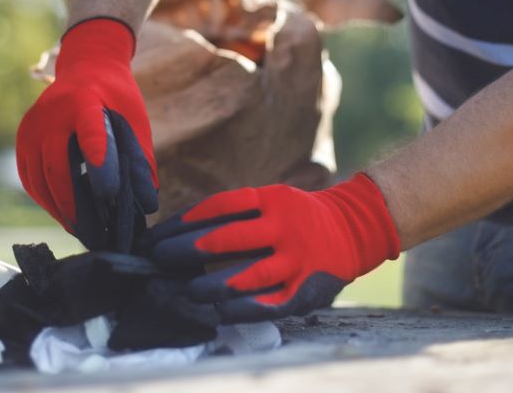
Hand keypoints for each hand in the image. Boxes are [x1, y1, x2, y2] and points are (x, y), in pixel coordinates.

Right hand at [16, 16, 157, 250]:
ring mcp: (32, 125)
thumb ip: (140, 157)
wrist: (86, 64)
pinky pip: (30, 177)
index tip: (110, 195)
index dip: (99, 164)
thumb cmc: (116, 96)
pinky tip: (64, 215)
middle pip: (58, 166)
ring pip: (40, 178)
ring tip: (82, 231)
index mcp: (85, 101)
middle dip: (76, 206)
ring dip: (60, 209)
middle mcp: (52, 112)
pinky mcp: (23, 138)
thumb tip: (147, 203)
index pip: (91, 134)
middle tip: (96, 235)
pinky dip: (46, 200)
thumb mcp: (135, 117)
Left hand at [146, 174, 398, 320]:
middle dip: (188, 249)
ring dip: (213, 284)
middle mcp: (284, 227)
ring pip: (249, 274)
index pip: (220, 207)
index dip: (185, 221)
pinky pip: (272, 303)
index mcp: (272, 200)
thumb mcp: (273, 201)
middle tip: (158, 259)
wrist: (356, 227)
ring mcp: (297, 260)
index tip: (157, 234)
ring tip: (186, 291)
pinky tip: (219, 313)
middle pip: (229, 238)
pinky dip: (244, 309)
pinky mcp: (307, 289)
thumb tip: (183, 233)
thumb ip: (238, 215)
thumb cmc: (298, 217)